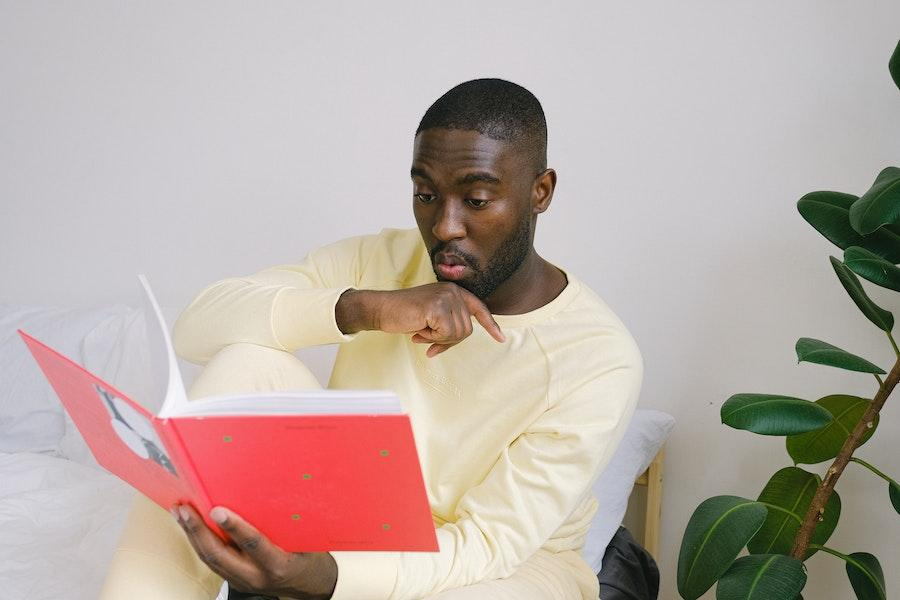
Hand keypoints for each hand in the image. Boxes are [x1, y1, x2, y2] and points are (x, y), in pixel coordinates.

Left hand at [173, 504, 336, 599]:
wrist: (310, 585)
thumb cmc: (308, 557)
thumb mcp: (301, 540)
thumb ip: (280, 525)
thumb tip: (260, 497)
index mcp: (277, 564)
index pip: (253, 544)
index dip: (234, 527)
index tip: (217, 510)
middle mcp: (257, 577)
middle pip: (220, 555)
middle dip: (198, 530)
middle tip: (185, 509)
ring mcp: (243, 582)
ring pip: (210, 560)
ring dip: (192, 535)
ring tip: (180, 514)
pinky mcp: (236, 582)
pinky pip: (212, 563)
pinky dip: (199, 543)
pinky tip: (191, 529)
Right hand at [337, 283, 504, 356]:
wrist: (381, 309)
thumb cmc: (404, 315)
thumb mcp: (432, 317)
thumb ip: (448, 323)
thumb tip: (459, 339)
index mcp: (454, 291)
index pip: (479, 308)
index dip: (490, 325)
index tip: (501, 339)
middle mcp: (453, 291)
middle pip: (467, 330)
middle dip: (448, 340)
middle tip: (427, 337)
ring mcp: (446, 297)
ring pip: (457, 334)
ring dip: (438, 339)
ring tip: (420, 330)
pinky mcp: (437, 307)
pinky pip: (445, 335)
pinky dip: (431, 338)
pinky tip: (418, 329)